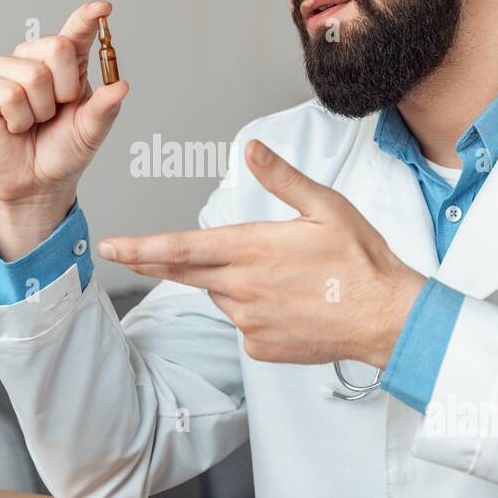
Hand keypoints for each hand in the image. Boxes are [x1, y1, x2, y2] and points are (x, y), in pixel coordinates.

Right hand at [0, 0, 129, 258]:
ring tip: (33, 122)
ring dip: (39, 110)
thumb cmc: (62, 152)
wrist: (36, 183)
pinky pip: (7, 93)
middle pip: (56, 47)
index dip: (88, 17)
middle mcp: (34, 59)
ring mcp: (4, 71)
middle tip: (56, 111)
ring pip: (32, 74)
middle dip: (64, 89)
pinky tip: (13, 125)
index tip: (103, 8)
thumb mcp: (91, 132)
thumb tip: (122, 86)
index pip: (76, 32)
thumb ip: (105, 108)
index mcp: (66, 65)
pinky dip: (17, 118)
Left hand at [98, 139, 425, 366]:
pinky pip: (242, 325)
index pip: (182, 248)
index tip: (110, 247)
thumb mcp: (326, 207)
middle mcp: (243, 288)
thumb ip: (282, 178)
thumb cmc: (362, 262)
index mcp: (253, 249)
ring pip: (220, 296)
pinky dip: (254, 312)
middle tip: (127, 253)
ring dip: (230, 284)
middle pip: (186, 273)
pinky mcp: (259, 347)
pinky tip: (289, 304)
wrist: (388, 319)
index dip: (141, 247)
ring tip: (280, 277)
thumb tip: (252, 150)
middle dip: (155, 261)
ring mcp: (249, 322)